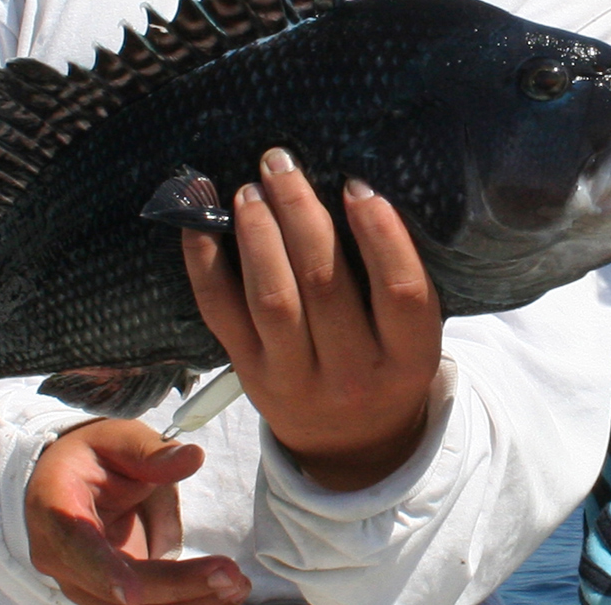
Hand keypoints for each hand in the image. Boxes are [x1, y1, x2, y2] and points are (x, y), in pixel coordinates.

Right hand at [25, 419, 250, 603]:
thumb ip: (152, 453)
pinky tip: (228, 593)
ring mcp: (89, 583)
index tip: (133, 592)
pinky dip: (190, 601)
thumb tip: (193, 458)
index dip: (104, 572)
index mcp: (57, 512)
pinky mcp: (113, 594)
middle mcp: (65, 560)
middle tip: (229, 575)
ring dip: (189, 600)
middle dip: (174, 588)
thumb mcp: (119, 439)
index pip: (76, 547)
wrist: (69, 484)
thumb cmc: (92, 457)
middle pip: (116, 589)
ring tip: (238, 585)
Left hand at [183, 148, 441, 490]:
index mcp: (408, 359)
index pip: (400, 290)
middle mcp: (353, 374)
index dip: (379, 233)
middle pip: (325, 284)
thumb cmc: (384, 366)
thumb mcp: (411, 337)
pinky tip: (198, 221)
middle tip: (281, 164)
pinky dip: (204, 263)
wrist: (350, 447)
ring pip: (272, 298)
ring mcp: (295, 379)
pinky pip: (221, 313)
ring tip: (249, 189)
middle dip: (300, 214)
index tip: (356, 184)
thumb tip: (350, 188)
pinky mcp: (250, 374)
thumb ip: (394, 281)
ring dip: (257, 234)